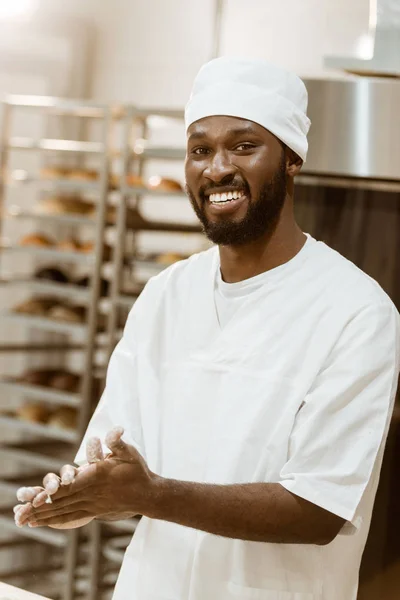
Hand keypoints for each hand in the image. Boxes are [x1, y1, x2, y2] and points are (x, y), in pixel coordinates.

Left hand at [19, 428, 154, 528]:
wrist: (148, 495)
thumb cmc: (138, 471)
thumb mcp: (130, 452)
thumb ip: (118, 442)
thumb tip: (116, 429)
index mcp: (97, 476)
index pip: (69, 486)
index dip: (51, 492)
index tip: (34, 497)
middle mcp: (91, 493)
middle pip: (61, 501)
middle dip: (39, 508)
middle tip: (19, 513)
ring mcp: (92, 504)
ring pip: (63, 510)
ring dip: (42, 515)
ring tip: (23, 520)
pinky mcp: (93, 511)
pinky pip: (71, 517)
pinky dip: (54, 520)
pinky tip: (42, 523)